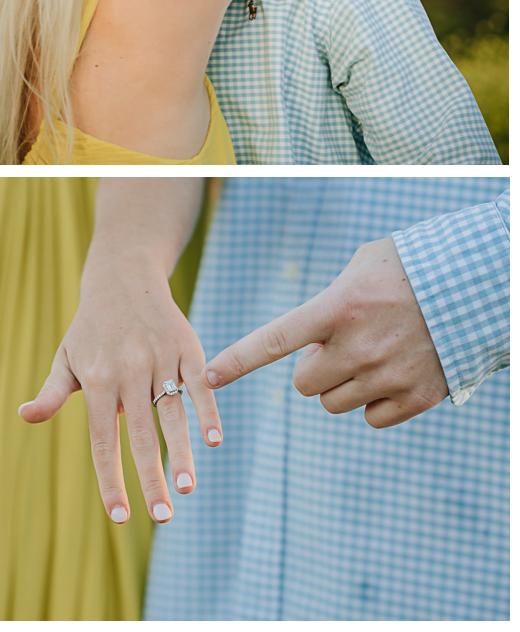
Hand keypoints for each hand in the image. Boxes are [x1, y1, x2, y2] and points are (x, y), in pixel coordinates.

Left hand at [18, 267, 221, 524]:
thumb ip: (52, 393)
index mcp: (97, 380)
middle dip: (151, 479)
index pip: (103, 441)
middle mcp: (128, 371)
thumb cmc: (91, 328)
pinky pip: (198, 385)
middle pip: (141, 435)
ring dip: (182, 453)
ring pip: (172, 414)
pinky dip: (207, 412)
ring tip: (186, 489)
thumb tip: (25, 417)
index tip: (120, 517)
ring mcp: (159, 359)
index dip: (111, 480)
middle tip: (161, 517)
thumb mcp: (66, 358)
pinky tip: (213, 442)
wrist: (123, 278)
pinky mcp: (186, 347)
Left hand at [203, 237, 447, 427]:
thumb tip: (310, 336)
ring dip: (342, 384)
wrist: (477, 284)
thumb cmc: (412, 268)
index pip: (275, 340)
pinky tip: (393, 374)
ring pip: (335, 403)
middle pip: (305, 383)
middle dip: (313, 367)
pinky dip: (375, 402)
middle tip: (338, 345)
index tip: (207, 376)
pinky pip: (372, 419)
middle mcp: (359, 346)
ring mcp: (389, 375)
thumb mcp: (363, 265)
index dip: (238, 360)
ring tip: (371, 354)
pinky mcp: (418, 397)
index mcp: (339, 308)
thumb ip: (329, 299)